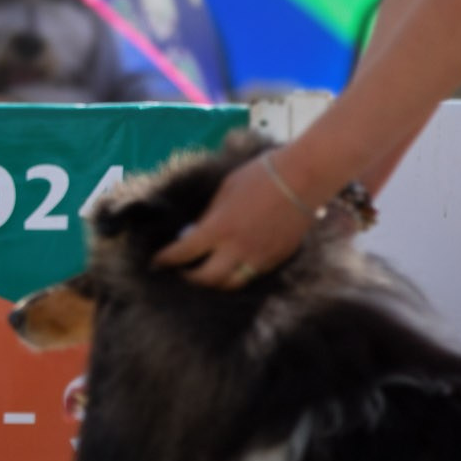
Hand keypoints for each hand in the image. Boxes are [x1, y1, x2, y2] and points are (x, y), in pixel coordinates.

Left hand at [152, 152, 317, 288]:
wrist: (304, 178)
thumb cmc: (261, 175)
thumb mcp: (225, 190)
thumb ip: (209, 215)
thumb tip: (194, 232)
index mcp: (219, 228)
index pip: (183, 253)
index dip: (165, 260)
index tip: (155, 263)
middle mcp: (237, 249)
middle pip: (206, 279)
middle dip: (188, 278)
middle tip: (181, 272)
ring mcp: (259, 258)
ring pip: (230, 284)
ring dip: (214, 282)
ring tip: (206, 273)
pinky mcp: (276, 260)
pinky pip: (251, 275)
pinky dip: (236, 275)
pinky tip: (230, 267)